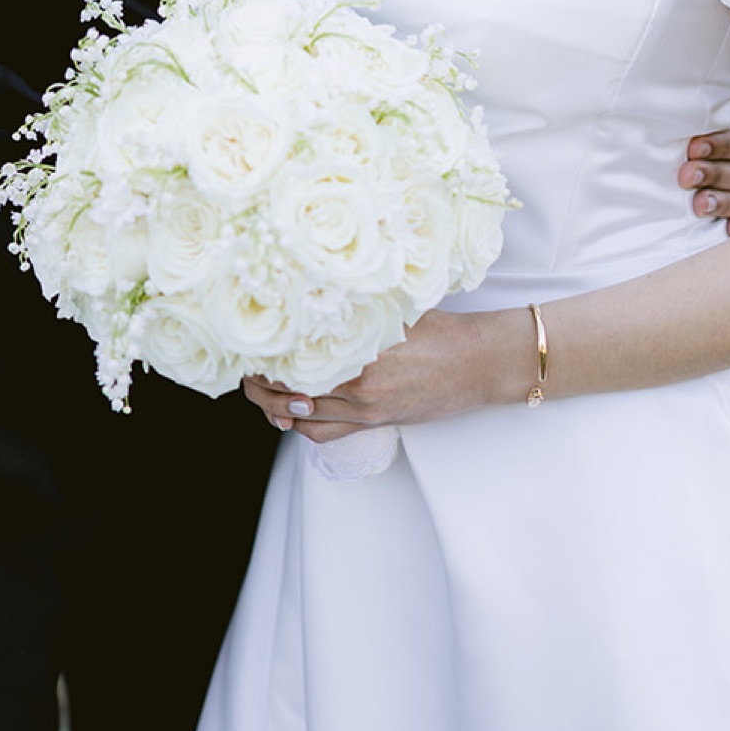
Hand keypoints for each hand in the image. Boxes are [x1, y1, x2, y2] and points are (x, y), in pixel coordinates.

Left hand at [244, 308, 520, 442]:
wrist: (483, 364)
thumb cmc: (445, 331)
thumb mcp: (397, 312)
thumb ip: (356, 313)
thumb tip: (313, 298)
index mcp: (362, 356)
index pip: (297, 362)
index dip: (267, 358)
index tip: (251, 346)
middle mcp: (361, 389)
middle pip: (293, 394)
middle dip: (262, 385)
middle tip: (246, 370)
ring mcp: (369, 411)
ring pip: (305, 417)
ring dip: (277, 407)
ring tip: (260, 392)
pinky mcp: (377, 423)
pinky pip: (327, 432)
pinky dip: (303, 425)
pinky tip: (291, 414)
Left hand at [679, 91, 729, 232]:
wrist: (724, 123)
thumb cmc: (713, 105)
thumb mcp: (722, 90)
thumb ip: (717, 82)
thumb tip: (707, 30)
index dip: (721, 145)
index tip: (692, 147)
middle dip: (714, 173)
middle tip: (685, 175)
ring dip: (723, 202)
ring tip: (697, 205)